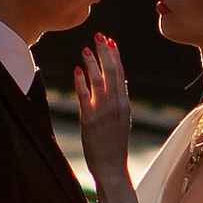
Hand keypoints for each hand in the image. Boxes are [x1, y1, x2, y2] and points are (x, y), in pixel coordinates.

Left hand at [72, 31, 132, 182]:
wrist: (112, 167)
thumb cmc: (114, 145)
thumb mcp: (121, 120)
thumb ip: (118, 102)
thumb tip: (118, 84)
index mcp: (125, 104)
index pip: (120, 74)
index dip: (115, 56)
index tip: (110, 42)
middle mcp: (116, 105)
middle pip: (111, 72)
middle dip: (104, 52)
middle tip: (98, 36)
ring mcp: (103, 111)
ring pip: (98, 80)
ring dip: (91, 62)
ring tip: (85, 49)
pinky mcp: (90, 119)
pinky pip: (85, 95)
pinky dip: (81, 82)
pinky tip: (77, 70)